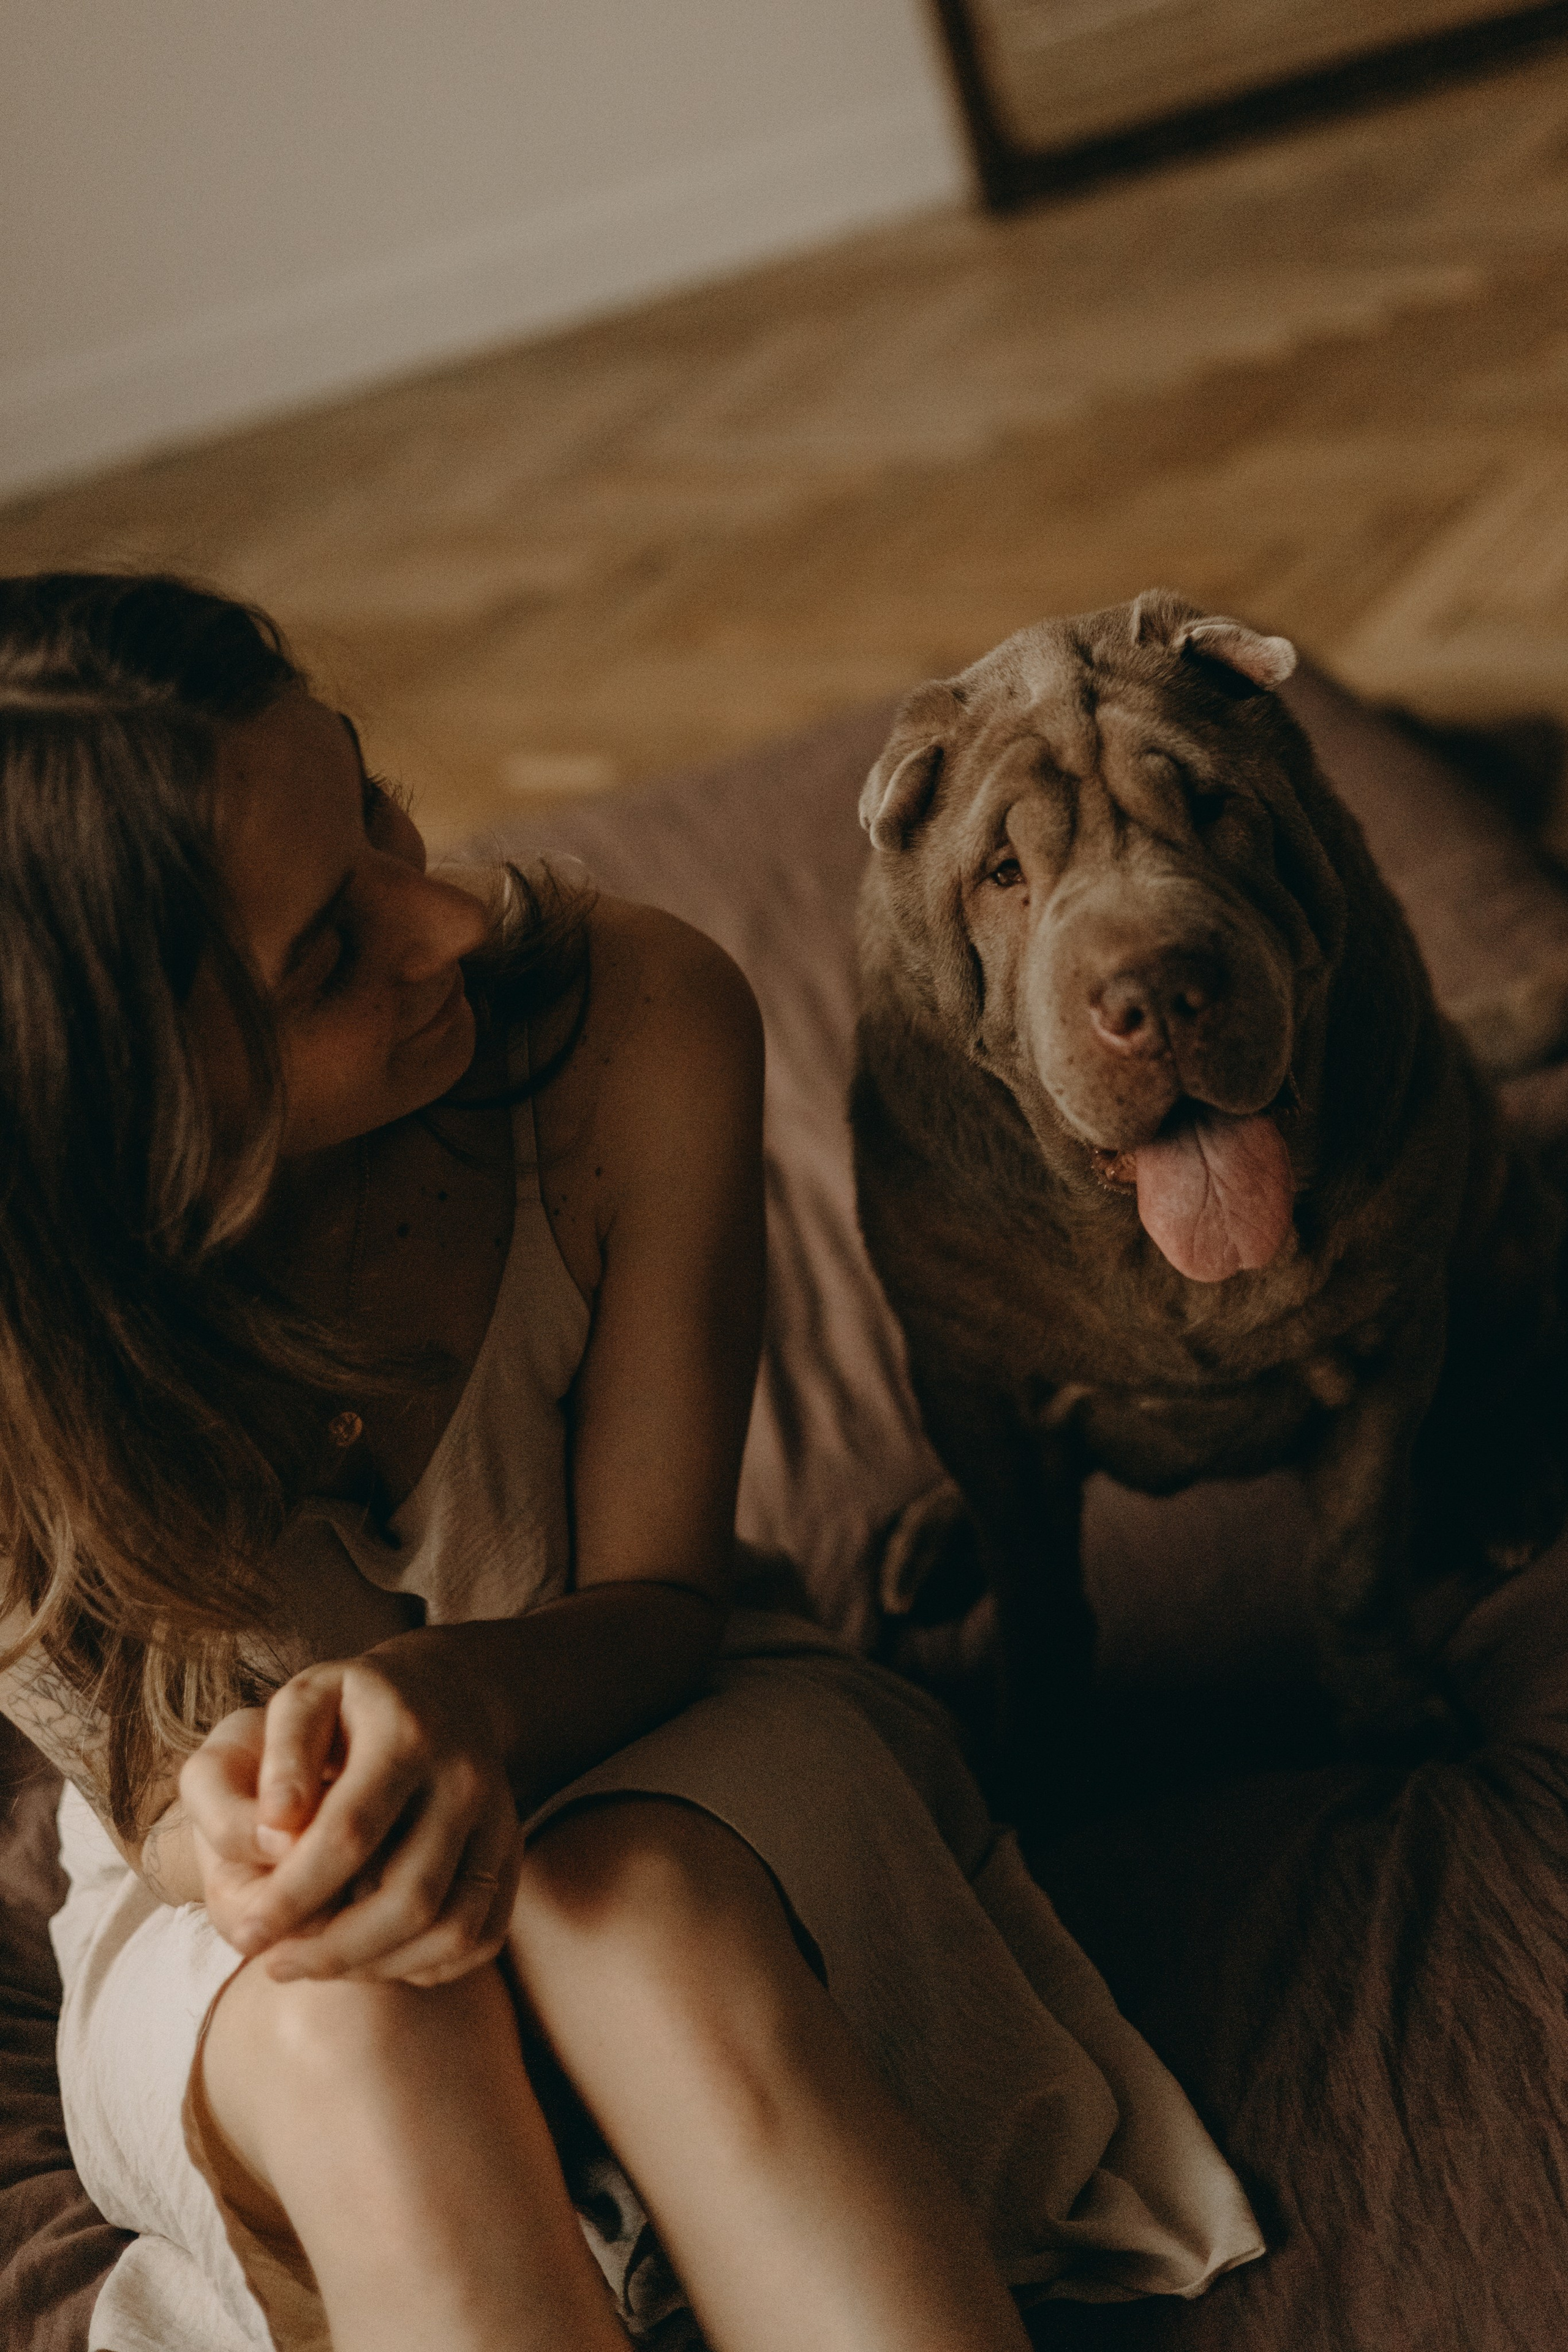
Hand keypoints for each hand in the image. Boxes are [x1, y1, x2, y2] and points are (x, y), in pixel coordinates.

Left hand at [180, 1637, 523, 1986]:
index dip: (293, 1895)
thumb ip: (282, 1755)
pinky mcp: (510, 1853)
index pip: (349, 1835)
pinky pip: (480, 1936)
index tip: (246, 1934)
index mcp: (407, 1735)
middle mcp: (465, 1780)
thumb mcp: (307, 1697)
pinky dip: (425, 1964)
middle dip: (334, 1949)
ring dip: (378, 1966)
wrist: (445, 1690)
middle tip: (274, 1964)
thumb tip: (274, 1831)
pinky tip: (369, 1958)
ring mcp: (498, 1820)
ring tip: (315, 1965)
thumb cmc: (354, 1702)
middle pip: (410, 1897)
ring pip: (453, 1928)